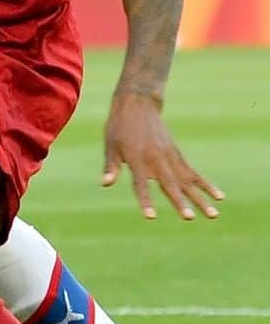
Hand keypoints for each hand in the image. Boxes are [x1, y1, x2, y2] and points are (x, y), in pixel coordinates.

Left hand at [102, 91, 222, 219]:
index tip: (151, 216)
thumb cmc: (120, 128)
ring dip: (201, 199)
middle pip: (169, 184)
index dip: (145, 200)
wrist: (139, 105)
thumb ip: (111, 166)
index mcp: (136, 159)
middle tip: (190, 218)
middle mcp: (156, 159)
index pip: (140, 184)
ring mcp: (170, 157)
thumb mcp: (110, 145)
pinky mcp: (178, 155)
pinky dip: (206, 185)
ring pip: (187, 181)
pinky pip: (194, 173)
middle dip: (180, 202)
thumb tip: (105, 183)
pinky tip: (218, 197)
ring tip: (213, 215)